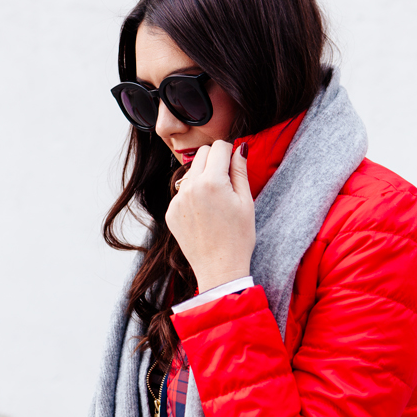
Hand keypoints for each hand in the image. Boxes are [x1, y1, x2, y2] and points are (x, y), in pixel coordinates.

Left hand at [165, 141, 254, 292]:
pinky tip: (204, 214)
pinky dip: (193, 196)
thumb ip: (240, 171)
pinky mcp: (171, 212)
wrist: (219, 269)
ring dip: (203, 177)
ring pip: (190, 172)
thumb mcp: (245, 202)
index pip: (218, 147)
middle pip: (202, 154)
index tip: (234, 163)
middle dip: (215, 160)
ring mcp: (178, 200)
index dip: (230, 152)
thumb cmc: (238, 238)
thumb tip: (240, 148)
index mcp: (212, 182)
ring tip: (215, 201)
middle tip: (226, 181)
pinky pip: (182, 192)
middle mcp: (191, 187)